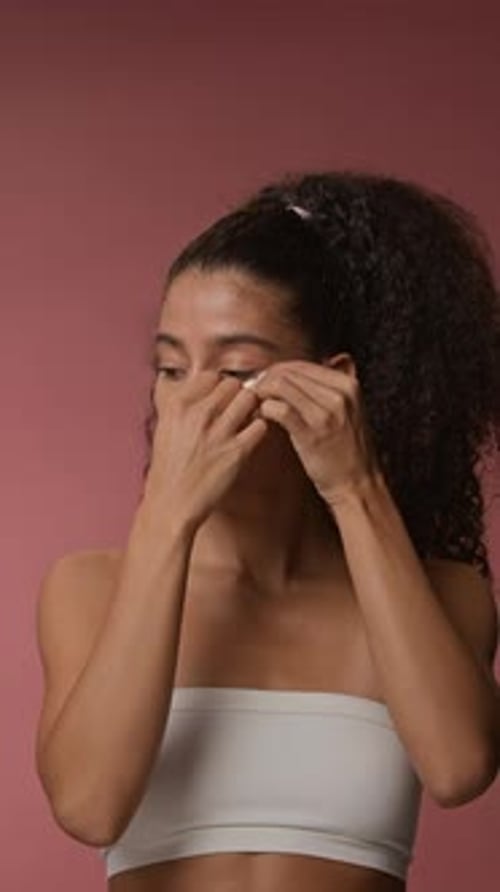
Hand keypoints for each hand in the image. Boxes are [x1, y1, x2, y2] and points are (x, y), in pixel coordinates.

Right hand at [144, 371, 266, 527]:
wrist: (172, 503)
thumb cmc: (169, 467)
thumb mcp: (164, 427)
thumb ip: (177, 402)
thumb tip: (178, 379)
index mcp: (178, 405)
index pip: (211, 376)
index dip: (219, 387)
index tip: (221, 400)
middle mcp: (198, 414)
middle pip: (233, 384)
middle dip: (237, 395)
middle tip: (237, 411)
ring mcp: (219, 433)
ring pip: (250, 399)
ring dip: (252, 408)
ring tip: (246, 422)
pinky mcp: (237, 452)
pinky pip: (260, 425)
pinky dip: (259, 429)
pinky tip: (250, 438)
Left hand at [250, 358, 381, 507]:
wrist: (357, 483)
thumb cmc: (346, 450)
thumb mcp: (346, 411)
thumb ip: (324, 390)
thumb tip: (290, 374)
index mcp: (347, 384)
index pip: (301, 365)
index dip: (276, 372)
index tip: (264, 383)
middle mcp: (339, 394)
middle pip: (289, 373)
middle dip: (266, 381)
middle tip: (254, 394)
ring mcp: (327, 413)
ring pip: (281, 386)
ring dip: (262, 394)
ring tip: (256, 405)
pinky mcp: (312, 433)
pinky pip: (280, 409)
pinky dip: (265, 409)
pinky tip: (263, 417)